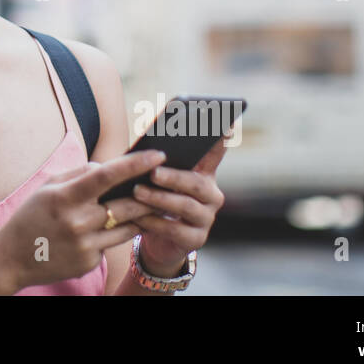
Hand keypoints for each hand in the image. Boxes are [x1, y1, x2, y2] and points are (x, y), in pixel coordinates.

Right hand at [0, 150, 166, 292]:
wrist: (12, 258)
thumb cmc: (31, 216)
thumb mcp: (48, 187)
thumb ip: (79, 174)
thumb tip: (109, 167)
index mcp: (65, 197)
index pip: (107, 176)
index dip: (135, 164)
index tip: (158, 154)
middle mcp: (78, 222)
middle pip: (128, 205)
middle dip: (148, 194)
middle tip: (162, 184)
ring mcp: (85, 246)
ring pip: (128, 227)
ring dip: (136, 215)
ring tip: (140, 206)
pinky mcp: (89, 263)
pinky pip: (111, 244)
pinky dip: (111, 234)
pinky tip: (98, 232)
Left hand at [131, 135, 230, 274]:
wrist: (158, 238)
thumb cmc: (156, 198)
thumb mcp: (156, 178)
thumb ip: (157, 162)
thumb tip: (144, 149)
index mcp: (204, 173)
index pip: (216, 153)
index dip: (221, 139)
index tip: (226, 124)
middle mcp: (211, 195)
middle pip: (196, 183)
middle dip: (174, 177)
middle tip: (153, 173)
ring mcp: (206, 218)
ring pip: (186, 206)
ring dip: (160, 198)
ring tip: (137, 191)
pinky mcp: (196, 239)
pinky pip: (175, 229)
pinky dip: (154, 221)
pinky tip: (139, 216)